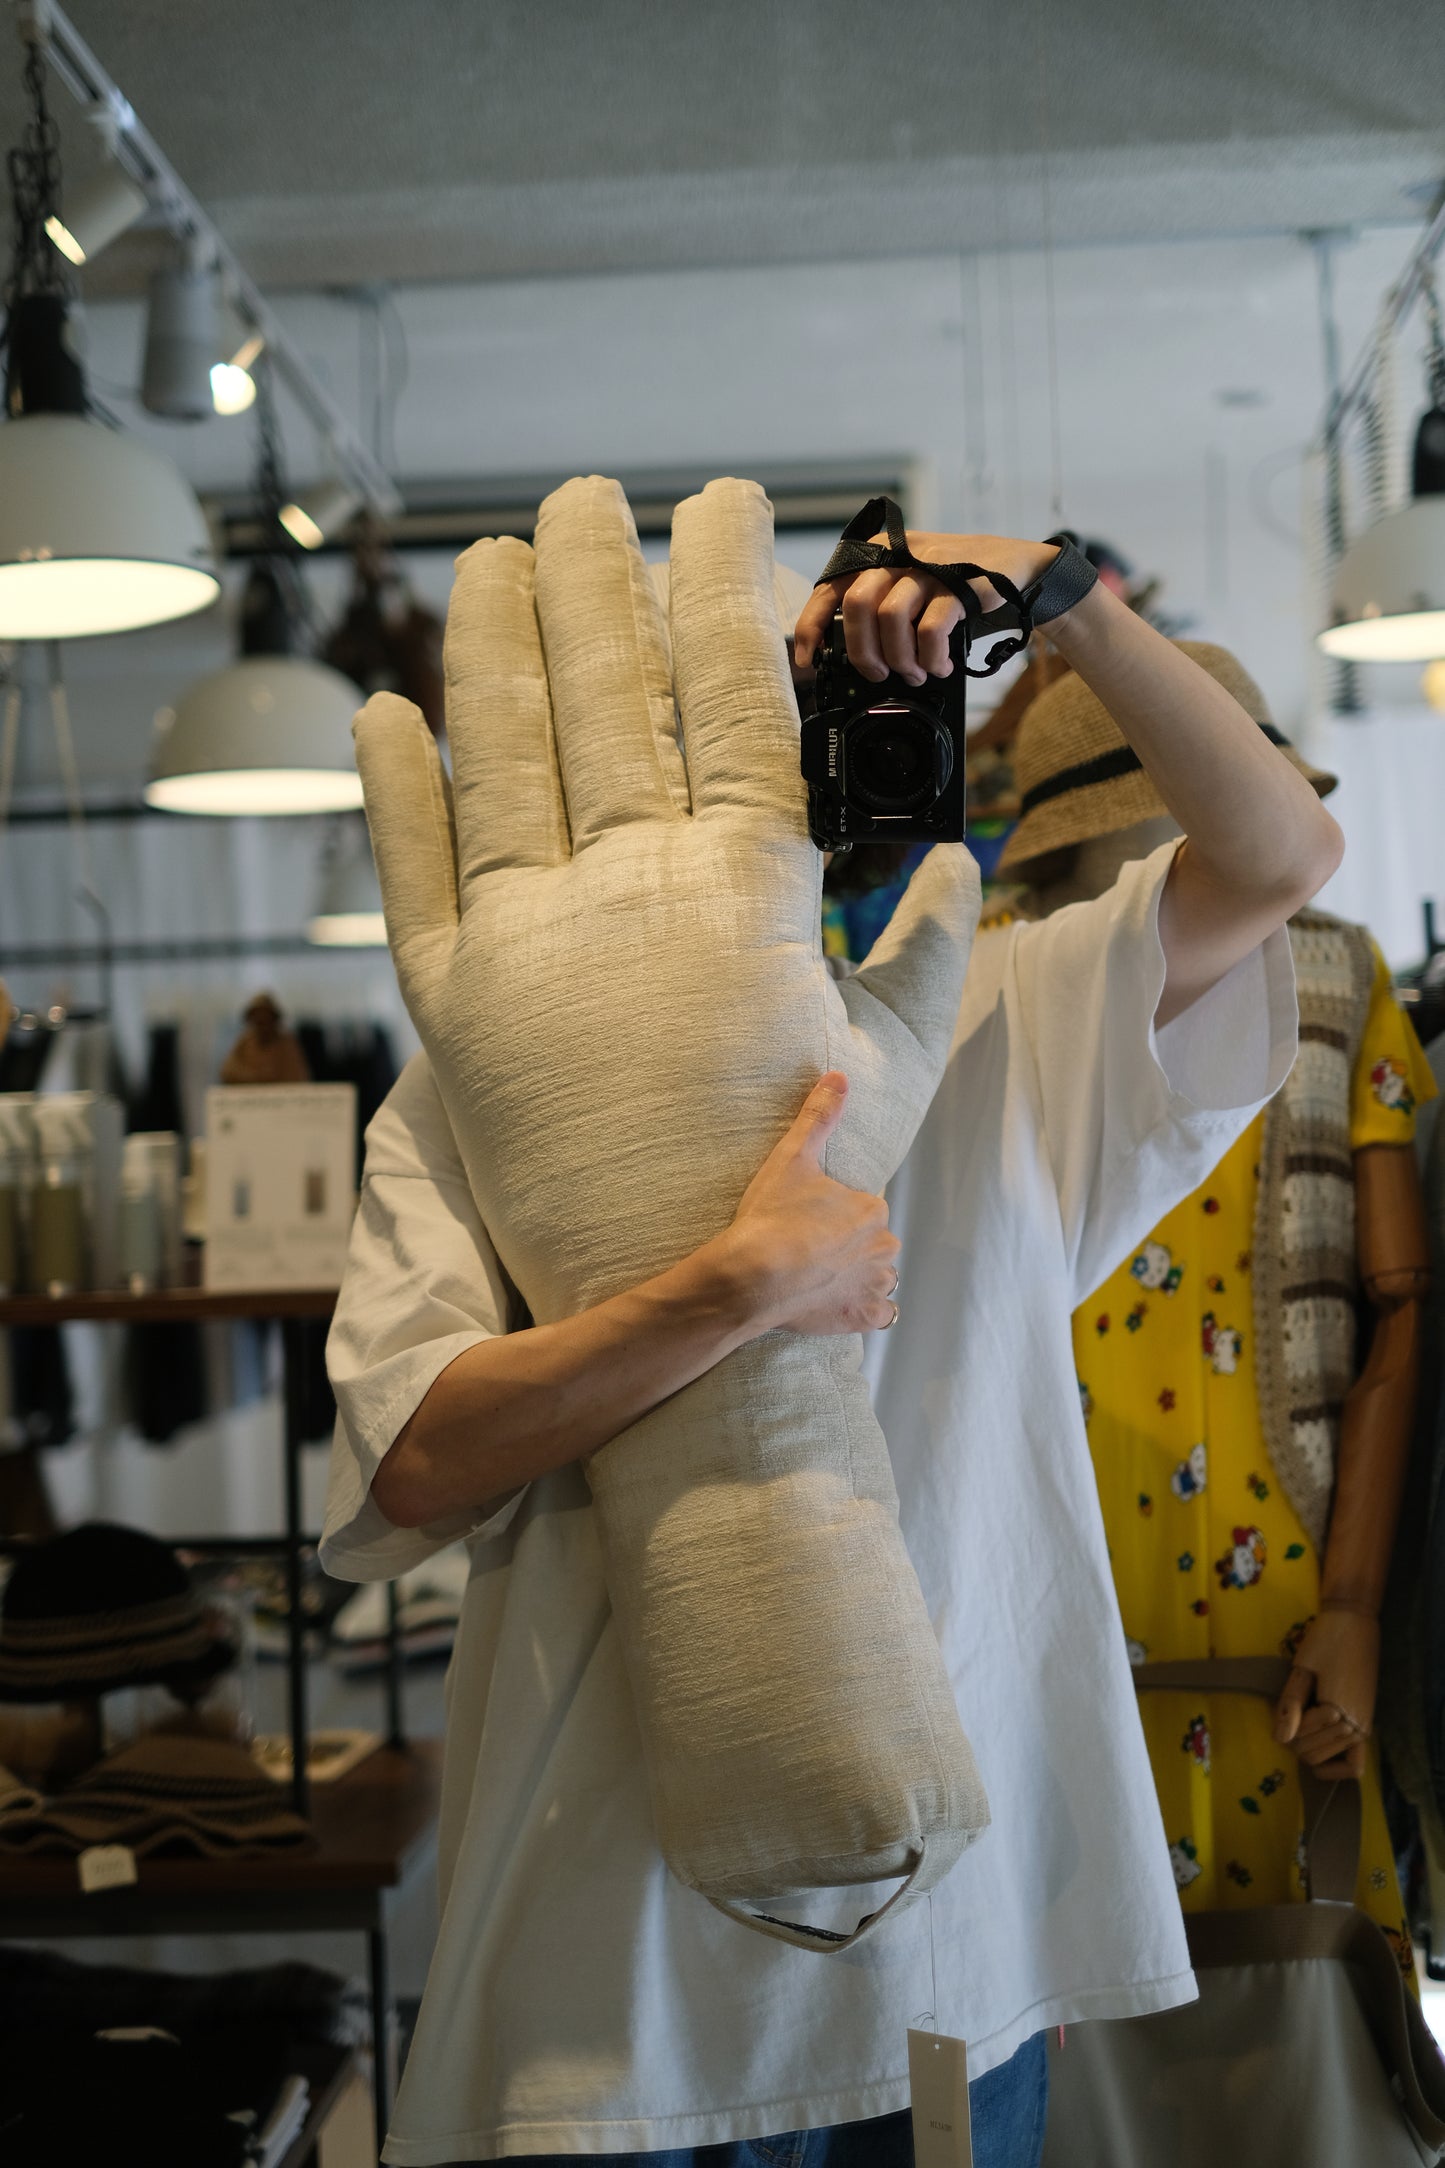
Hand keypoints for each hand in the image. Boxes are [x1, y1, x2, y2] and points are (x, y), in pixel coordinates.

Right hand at [719, 1073, 900, 1336]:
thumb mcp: (791, 1157)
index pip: (863, 1208)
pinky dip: (865, 1308)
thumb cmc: (770, 1217)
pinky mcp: (861, 1317)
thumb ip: (818, 1116)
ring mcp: (874, 1286)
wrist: (750, 1278)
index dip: (836, 1212)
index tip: (808, 1217)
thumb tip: (838, 1077)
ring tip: (821, 1273)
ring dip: (860, 1275)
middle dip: (850, 1244)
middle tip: (809, 1246)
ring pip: (879, 1275)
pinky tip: (840, 1301)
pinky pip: (878, 1313)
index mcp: (872, 1210)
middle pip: (873, 1241)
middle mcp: (884, 1248)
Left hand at [793, 529, 1060, 685]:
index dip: (812, 627)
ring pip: (891, 617)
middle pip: (857, 605)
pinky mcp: (957, 582)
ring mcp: (927, 565)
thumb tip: (846, 654)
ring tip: (917, 673)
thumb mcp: (908, 588)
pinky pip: (930, 628)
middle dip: (863, 652)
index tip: (809, 661)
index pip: (830, 589)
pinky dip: (931, 656)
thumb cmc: (953, 587)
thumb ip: (878, 607)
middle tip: (880, 675)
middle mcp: (897, 554)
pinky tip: (940, 665)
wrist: (1013, 568)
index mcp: (876, 555)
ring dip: (901, 658)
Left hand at [1272, 1608, 1379, 1780]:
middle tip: (1289, 1713)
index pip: (1300, 1740)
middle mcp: (1354, 1727)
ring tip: (1302, 1721)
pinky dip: (1336, 1768)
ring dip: (1310, 1746)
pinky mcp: (1366, 1727)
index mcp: (1337, 1711)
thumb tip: (1280, 1741)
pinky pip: (1354, 1764)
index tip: (1282, 1705)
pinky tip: (1320, 1760)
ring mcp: (1363, 1730)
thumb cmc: (1325, 1642)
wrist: (1355, 1625)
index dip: (1284, 1727)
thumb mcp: (1302, 1669)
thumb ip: (1291, 1705)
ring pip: (1327, 1757)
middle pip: (1312, 1753)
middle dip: (1295, 1739)